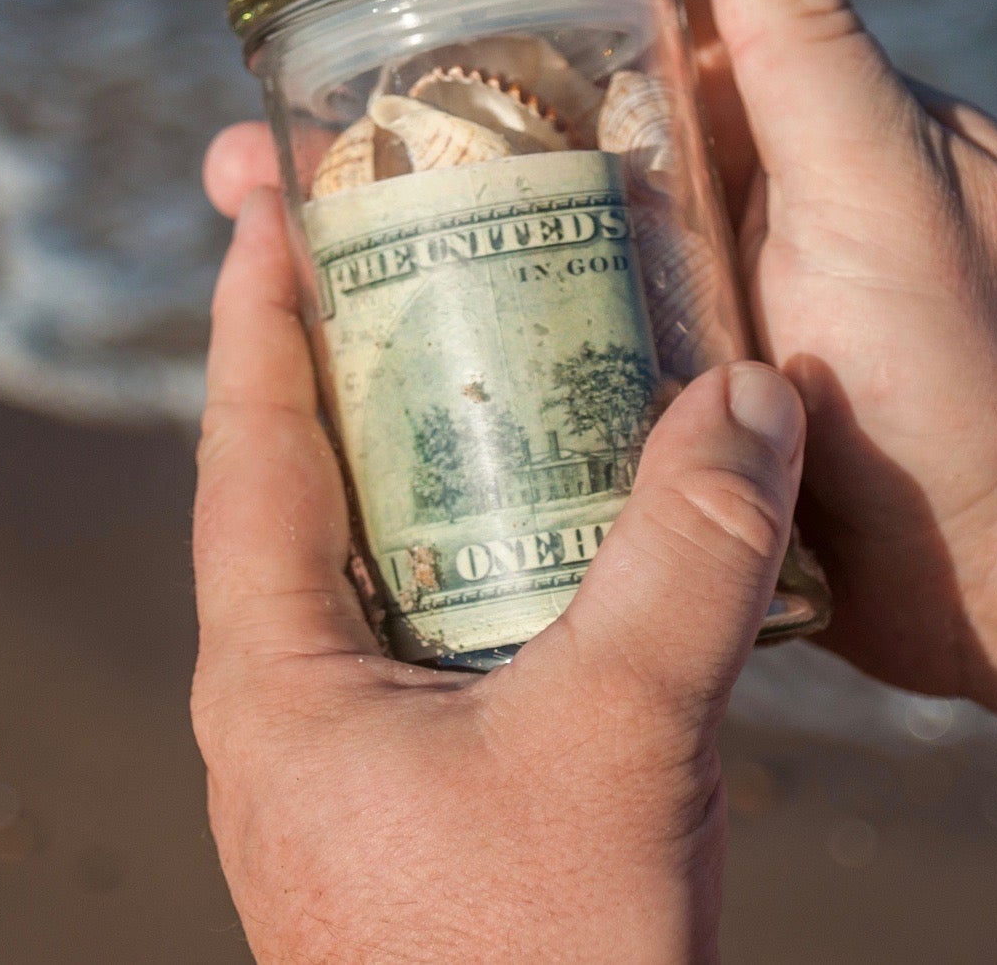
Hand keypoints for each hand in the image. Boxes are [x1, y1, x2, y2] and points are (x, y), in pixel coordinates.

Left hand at [192, 187, 807, 959]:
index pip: (246, 443)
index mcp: (272, 675)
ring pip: (395, 564)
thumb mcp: (615, 747)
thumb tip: (750, 397)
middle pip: (314, 486)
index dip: (260, 307)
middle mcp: (293, 704)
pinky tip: (591, 525)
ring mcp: (360, 761)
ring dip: (446, 457)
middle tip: (426, 241)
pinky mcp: (430, 805)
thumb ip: (686, 565)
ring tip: (518, 348)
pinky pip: (455, 635)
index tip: (275, 193)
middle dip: (364, 359)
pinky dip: (509, 555)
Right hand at [206, 0, 996, 718]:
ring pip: (513, 213)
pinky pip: (530, 323)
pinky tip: (335, 336)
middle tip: (271, 98)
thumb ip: (811, 45)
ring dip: (390, 201)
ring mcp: (683, 283)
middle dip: (403, 80)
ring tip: (255, 208)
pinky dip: (438, 314)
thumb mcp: (887, 192)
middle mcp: (717, 179)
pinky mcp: (657, 384)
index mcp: (772, 107)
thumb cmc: (972, 376)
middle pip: (539, 95)